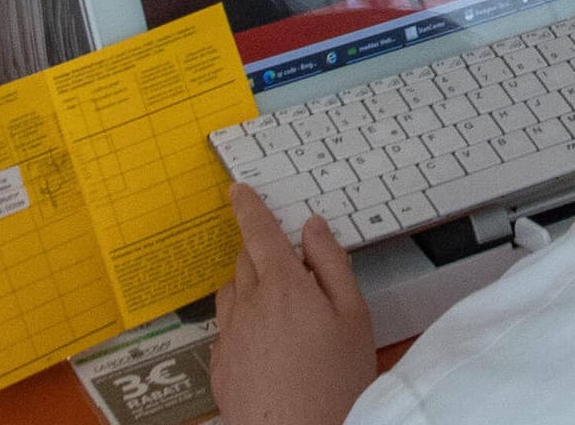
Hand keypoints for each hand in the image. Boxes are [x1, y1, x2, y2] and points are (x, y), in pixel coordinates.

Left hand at [211, 184, 376, 424]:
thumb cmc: (337, 383)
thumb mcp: (354, 315)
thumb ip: (332, 264)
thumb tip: (313, 229)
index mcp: (284, 287)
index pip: (259, 232)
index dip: (248, 207)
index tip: (239, 191)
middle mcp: (249, 307)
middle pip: (245, 261)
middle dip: (263, 255)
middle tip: (293, 274)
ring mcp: (230, 338)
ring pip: (231, 293)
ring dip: (250, 288)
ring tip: (283, 314)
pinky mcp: (220, 367)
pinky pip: (225, 330)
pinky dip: (242, 326)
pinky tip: (269, 348)